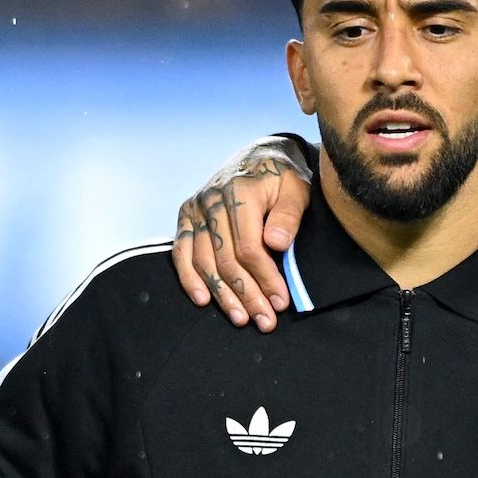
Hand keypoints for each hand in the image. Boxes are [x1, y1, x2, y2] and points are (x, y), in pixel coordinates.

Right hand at [170, 136, 312, 331]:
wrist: (259, 157)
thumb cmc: (282, 178)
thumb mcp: (297, 189)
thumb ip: (288, 215)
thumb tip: (276, 243)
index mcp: (240, 191)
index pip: (249, 247)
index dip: (264, 278)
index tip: (280, 301)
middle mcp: (211, 200)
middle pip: (226, 259)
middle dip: (247, 293)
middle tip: (264, 320)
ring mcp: (195, 209)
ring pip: (203, 261)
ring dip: (222, 294)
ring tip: (241, 318)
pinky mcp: (185, 217)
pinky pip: (181, 253)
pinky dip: (189, 278)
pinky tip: (203, 300)